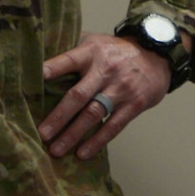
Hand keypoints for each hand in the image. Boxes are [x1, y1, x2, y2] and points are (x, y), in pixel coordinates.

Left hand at [39, 34, 173, 160]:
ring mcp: (121, 88)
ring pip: (94, 114)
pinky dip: (97, 141)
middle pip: (79, 95)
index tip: (37, 79)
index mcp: (92, 52)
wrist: (157, 55)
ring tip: (56, 150)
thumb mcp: (96, 42)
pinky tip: (82, 153)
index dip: (53, 69)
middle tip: (42, 134)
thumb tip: (40, 60)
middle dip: (59, 117)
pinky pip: (113, 126)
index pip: (69, 60)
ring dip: (73, 134)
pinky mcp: (134, 104)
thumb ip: (73, 49)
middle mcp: (106, 70)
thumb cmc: (118, 52)